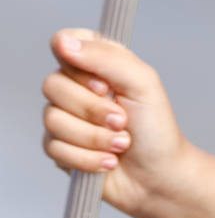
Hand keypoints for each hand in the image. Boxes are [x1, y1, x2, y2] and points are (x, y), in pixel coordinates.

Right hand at [42, 29, 192, 217]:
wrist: (157, 175)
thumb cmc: (155, 126)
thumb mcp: (141, 82)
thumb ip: (105, 57)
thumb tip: (64, 42)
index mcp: (98, 61)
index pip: (64, 42)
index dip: (78, 66)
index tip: (105, 85)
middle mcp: (77, 85)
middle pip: (52, 85)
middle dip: (92, 109)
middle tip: (122, 120)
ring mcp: (65, 117)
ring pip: (52, 120)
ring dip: (93, 137)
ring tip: (121, 143)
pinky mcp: (59, 147)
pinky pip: (54, 148)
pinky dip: (86, 158)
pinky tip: (108, 161)